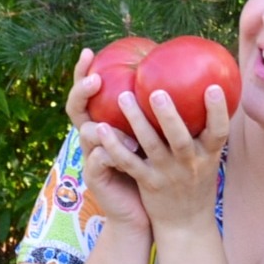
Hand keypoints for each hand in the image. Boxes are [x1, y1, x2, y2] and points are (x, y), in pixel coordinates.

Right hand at [67, 49, 149, 232]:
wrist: (144, 212)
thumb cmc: (155, 171)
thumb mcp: (157, 139)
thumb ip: (161, 114)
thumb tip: (188, 80)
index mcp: (105, 124)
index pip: (88, 93)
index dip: (83, 72)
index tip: (90, 51)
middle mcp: (93, 138)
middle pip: (76, 107)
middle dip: (81, 91)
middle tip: (96, 80)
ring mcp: (91, 157)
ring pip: (88, 133)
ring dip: (102, 124)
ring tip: (117, 117)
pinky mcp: (96, 177)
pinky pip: (100, 160)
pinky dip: (111, 152)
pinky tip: (129, 147)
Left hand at [89, 83, 231, 238]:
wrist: (186, 223)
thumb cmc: (196, 181)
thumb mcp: (209, 158)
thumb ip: (205, 129)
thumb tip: (209, 88)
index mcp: (208, 155)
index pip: (219, 132)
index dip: (218, 111)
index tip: (214, 87)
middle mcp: (189, 164)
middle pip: (180, 138)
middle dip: (168, 116)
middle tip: (156, 92)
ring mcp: (167, 174)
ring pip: (151, 146)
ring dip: (137, 121)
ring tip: (123, 97)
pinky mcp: (147, 182)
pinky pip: (129, 163)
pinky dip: (115, 146)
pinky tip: (102, 128)